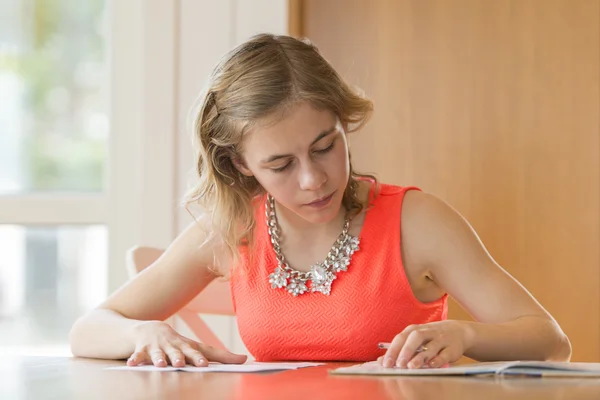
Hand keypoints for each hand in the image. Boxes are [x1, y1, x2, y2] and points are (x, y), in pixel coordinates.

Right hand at [126, 320, 246, 367]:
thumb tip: (245, 360)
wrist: (147, 328)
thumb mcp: (196, 348)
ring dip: (159, 359)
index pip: (195, 352)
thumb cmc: (177, 343)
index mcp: (186, 346)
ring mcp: (156, 347)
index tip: (204, 365)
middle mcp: (172, 345)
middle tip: (181, 364)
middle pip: (176, 352)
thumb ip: (220, 356)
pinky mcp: (141, 349)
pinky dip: (134, 359)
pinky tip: (131, 365)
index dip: (199, 358)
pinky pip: (137, 355)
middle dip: (179, 358)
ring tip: (161, 365)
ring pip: (158, 354)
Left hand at [378, 320, 471, 368]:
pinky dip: (438, 359)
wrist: (457, 331)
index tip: (385, 363)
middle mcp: (427, 332)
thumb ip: (399, 349)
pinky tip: (431, 365)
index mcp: (414, 330)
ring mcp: (441, 339)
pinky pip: (445, 353)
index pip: (401, 338)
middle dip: (406, 350)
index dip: (393, 350)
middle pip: (415, 337)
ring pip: (431, 346)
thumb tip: (381, 360)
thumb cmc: (430, 337)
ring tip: (412, 366)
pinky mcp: (452, 348)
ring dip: (421, 356)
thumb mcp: (413, 339)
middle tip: (399, 364)